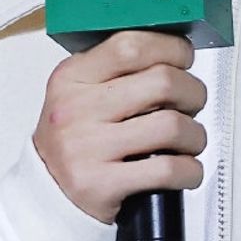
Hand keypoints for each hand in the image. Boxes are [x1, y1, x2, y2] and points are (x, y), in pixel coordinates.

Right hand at [33, 28, 208, 225]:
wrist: (45, 194)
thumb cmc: (73, 141)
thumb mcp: (79, 93)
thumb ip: (117, 71)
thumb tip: (173, 56)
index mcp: (72, 77)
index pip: (130, 46)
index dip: (170, 48)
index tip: (184, 57)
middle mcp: (77, 109)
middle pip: (161, 82)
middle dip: (193, 92)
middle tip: (192, 104)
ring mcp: (87, 147)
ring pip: (171, 126)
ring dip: (195, 136)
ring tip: (189, 141)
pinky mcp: (100, 184)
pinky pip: (167, 170)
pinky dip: (189, 170)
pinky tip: (185, 170)